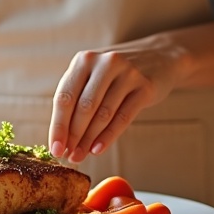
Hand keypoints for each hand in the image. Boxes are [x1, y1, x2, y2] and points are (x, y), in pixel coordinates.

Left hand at [48, 34, 187, 162]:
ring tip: (81, 155)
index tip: (54, 148)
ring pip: (103, 114)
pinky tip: (98, 149)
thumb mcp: (94, 76)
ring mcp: (127, 73)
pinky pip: (123, 117)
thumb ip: (77, 100)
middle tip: (69, 156)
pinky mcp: (145, 87)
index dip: (58, 126)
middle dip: (73, 136)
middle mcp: (105, 63)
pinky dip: (108, 136)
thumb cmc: (117, 74)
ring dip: (89, 140)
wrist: (160, 57)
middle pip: (83, 107)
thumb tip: (62, 140)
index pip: (64, 97)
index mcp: (84, 60)